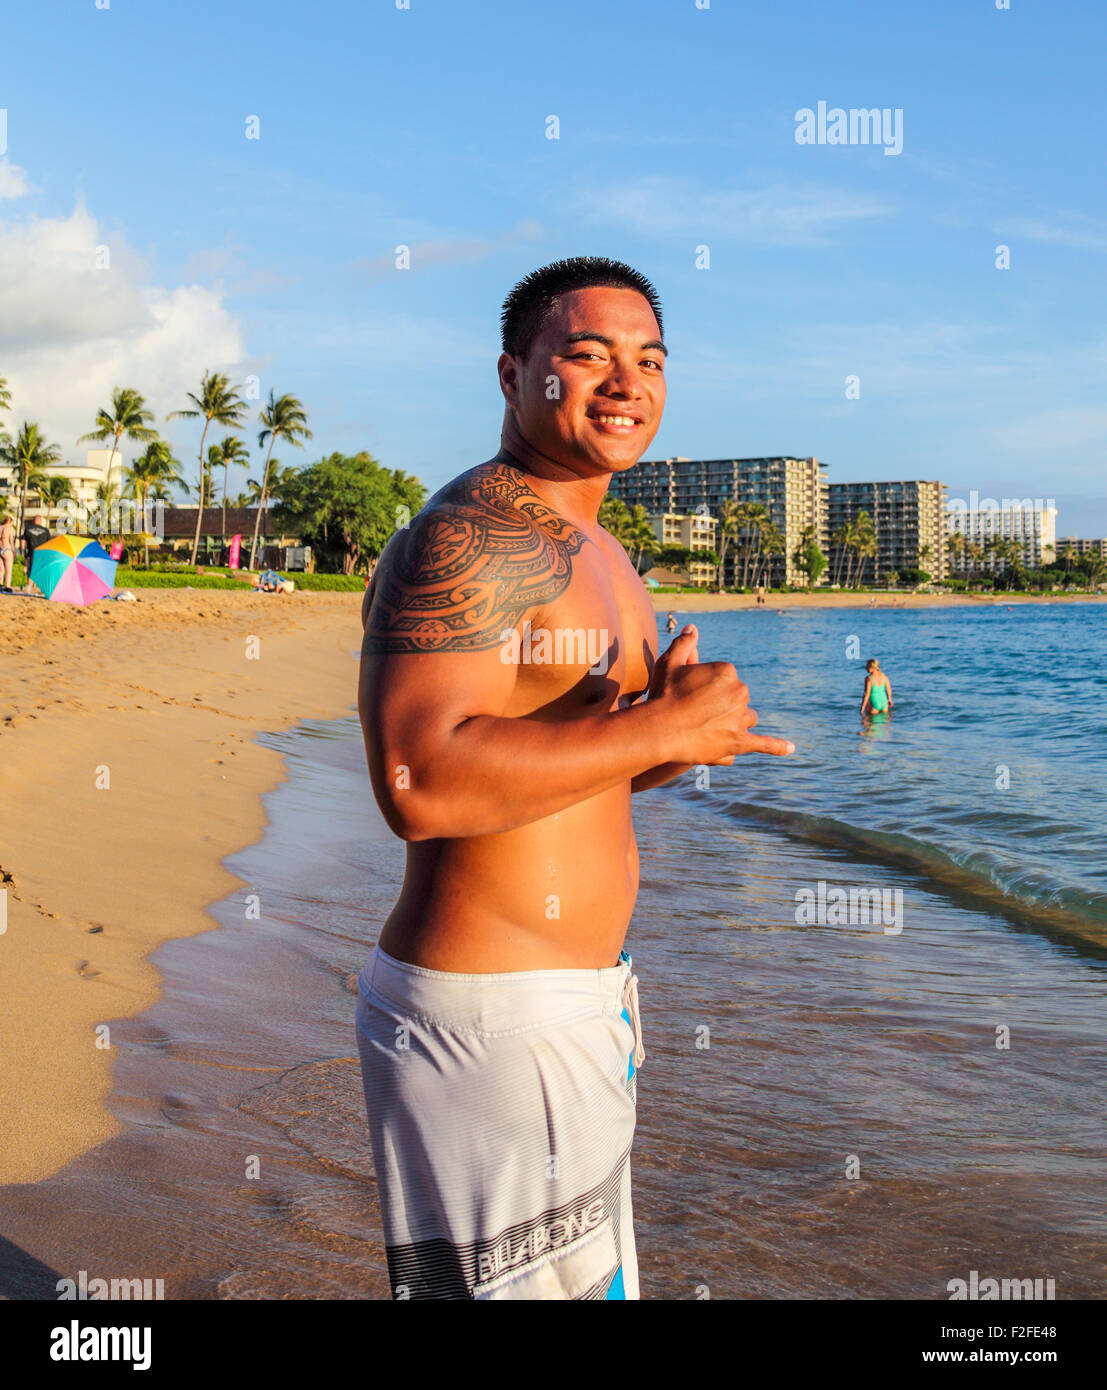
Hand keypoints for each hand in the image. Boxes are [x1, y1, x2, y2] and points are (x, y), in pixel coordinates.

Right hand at [650, 625, 793, 763]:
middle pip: (736, 698)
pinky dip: (777, 747)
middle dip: (721, 705)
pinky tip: (789, 748)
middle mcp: (740, 691)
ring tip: (711, 728)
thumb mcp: (669, 663)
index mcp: (727, 671)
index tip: (689, 694)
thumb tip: (693, 627)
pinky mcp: (739, 741)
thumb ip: (684, 643)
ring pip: (746, 718)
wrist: (660, 729)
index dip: (706, 688)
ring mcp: (741, 717)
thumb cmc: (663, 695)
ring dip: (734, 722)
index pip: (724, 678)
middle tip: (694, 713)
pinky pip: (763, 743)